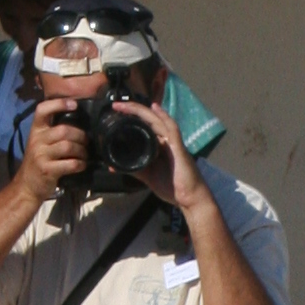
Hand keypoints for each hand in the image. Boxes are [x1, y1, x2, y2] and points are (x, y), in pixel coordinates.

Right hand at [18, 98, 91, 203]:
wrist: (26, 185)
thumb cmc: (38, 162)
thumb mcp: (40, 143)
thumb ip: (52, 132)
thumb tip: (77, 124)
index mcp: (35, 130)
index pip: (42, 110)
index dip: (58, 104)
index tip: (74, 104)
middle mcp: (36, 140)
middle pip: (63, 130)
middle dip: (80, 135)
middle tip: (86, 142)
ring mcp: (41, 155)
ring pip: (68, 146)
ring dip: (82, 151)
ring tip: (84, 155)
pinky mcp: (47, 169)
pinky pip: (70, 164)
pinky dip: (80, 164)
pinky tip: (81, 165)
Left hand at [114, 95, 202, 216]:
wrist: (190, 199)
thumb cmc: (173, 188)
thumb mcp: (147, 177)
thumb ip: (133, 169)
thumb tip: (113, 166)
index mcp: (158, 145)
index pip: (144, 126)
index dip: (130, 117)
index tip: (115, 112)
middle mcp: (165, 140)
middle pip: (149, 119)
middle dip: (132, 109)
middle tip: (116, 105)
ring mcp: (173, 143)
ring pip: (157, 120)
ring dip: (141, 111)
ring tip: (126, 105)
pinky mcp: (179, 148)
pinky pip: (172, 129)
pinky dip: (164, 117)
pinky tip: (155, 108)